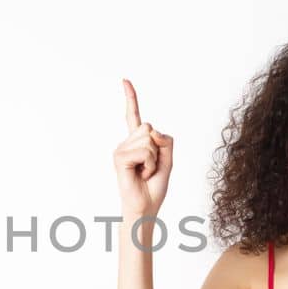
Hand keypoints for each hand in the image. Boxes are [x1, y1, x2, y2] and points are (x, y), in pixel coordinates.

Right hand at [113, 79, 173, 215]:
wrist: (145, 207)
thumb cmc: (154, 186)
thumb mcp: (168, 160)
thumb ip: (166, 141)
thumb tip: (152, 131)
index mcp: (137, 142)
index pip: (133, 116)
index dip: (131, 98)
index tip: (124, 80)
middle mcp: (126, 143)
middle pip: (149, 127)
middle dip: (158, 147)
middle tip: (151, 167)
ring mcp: (121, 149)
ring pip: (148, 138)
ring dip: (154, 158)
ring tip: (145, 171)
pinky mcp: (119, 157)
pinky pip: (144, 150)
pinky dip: (149, 164)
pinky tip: (141, 174)